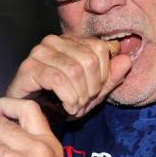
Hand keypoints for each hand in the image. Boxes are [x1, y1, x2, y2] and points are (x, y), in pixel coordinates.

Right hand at [6, 34, 130, 117]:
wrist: (30, 115)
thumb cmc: (60, 101)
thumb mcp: (92, 92)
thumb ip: (111, 77)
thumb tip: (126, 60)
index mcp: (71, 41)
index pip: (100, 48)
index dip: (103, 75)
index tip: (95, 92)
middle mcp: (54, 41)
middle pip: (89, 60)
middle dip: (91, 89)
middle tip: (83, 103)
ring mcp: (39, 52)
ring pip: (75, 71)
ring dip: (79, 97)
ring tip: (75, 107)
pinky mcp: (29, 67)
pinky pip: (58, 80)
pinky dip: (68, 98)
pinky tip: (67, 108)